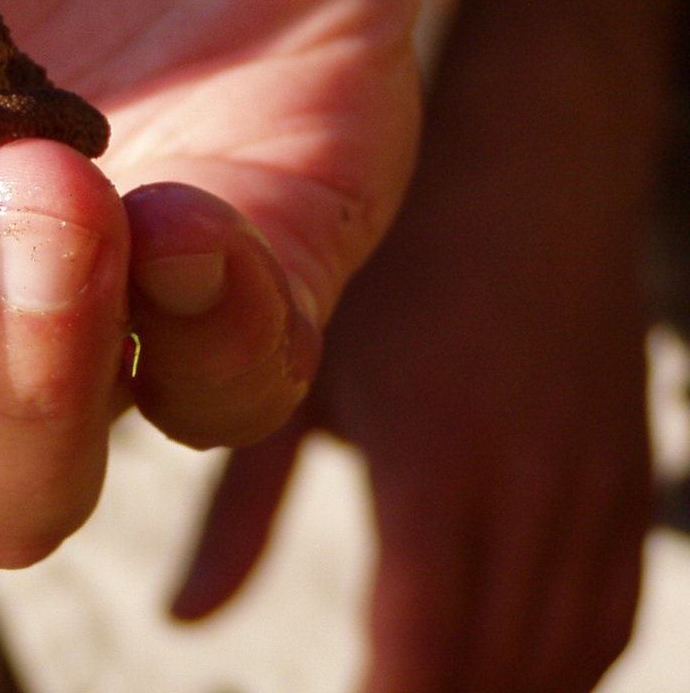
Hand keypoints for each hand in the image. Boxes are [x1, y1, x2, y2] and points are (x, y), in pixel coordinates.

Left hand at [172, 33, 652, 690]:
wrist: (532, 166)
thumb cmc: (389, 269)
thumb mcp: (301, 378)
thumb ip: (240, 507)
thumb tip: (182, 617)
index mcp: (433, 457)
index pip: (421, 642)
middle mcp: (526, 483)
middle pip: (497, 667)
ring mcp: (591, 483)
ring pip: (565, 655)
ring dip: (498, 692)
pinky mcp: (623, 474)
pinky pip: (609, 613)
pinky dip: (560, 665)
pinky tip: (505, 676)